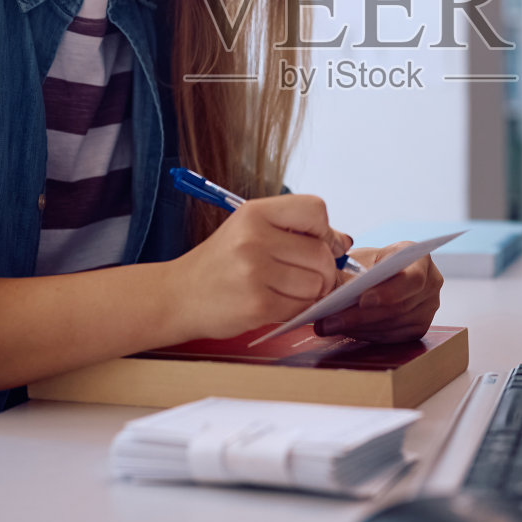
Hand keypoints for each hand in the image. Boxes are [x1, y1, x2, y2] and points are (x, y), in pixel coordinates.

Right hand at [169, 194, 351, 339]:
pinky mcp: (256, 304)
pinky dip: (297, 310)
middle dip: (322, 271)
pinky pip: (302, 308)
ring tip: (285, 291)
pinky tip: (276, 304)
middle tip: (303, 277)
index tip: (315, 245)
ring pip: (317, 284)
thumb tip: (343, 242)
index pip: (316, 210)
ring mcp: (254, 272)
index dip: (324, 232)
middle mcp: (254, 238)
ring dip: (311, 294)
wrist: (178, 296)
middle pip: (321, 254)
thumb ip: (296, 232)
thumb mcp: (251, 232)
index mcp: (255, 213)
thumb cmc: (220, 264)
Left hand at [315, 242, 443, 342]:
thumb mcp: (358, 258)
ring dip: (357, 327)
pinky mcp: (417, 329)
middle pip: (399, 307)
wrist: (377, 275)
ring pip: (392, 325)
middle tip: (329, 320)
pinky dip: (365, 334)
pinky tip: (344, 330)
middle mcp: (431, 284)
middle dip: (360, 316)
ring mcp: (427, 309)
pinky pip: (390, 337)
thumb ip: (347, 268)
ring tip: (327, 325)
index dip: (388, 292)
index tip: (362, 300)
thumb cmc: (367, 264)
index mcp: (420, 259)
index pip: (412, 278)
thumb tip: (326, 278)